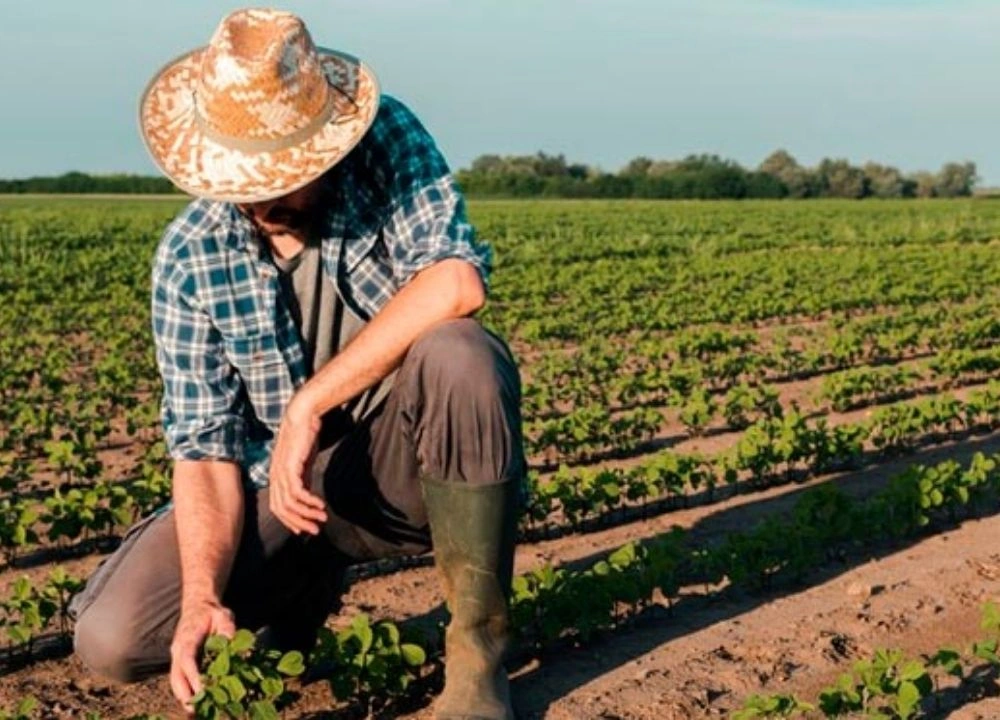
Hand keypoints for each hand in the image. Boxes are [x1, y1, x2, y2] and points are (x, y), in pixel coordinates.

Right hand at [170, 599, 235, 712]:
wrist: (198, 604)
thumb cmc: (212, 612)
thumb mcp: (224, 616)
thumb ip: (227, 631)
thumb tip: (232, 648)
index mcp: (187, 637)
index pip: (187, 660)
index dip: (193, 676)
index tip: (201, 690)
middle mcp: (178, 649)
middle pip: (176, 675)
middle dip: (184, 693)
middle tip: (194, 709)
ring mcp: (177, 655)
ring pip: (175, 679)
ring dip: (183, 695)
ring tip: (194, 711)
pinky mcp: (181, 659)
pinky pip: (179, 677)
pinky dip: (185, 690)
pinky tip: (195, 701)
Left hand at [269, 391, 326, 534]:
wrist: (304, 416)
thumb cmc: (305, 436)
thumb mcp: (304, 462)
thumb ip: (304, 478)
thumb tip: (308, 495)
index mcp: (277, 476)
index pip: (278, 506)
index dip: (290, 520)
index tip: (305, 528)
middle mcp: (275, 477)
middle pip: (281, 509)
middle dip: (298, 523)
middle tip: (315, 531)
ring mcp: (281, 472)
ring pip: (289, 504)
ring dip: (306, 514)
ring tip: (322, 518)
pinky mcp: (290, 467)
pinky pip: (297, 493)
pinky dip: (309, 502)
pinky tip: (321, 505)